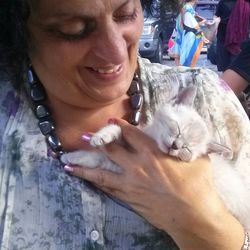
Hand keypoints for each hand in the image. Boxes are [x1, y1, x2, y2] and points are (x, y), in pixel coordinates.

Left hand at [65, 119, 244, 249]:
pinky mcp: (130, 198)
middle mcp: (137, 166)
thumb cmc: (198, 185)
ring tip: (68, 165)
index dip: (120, 126)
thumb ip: (185, 146)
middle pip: (111, 150)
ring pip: (102, 172)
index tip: (111, 121)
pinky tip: (88, 181)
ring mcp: (130, 183)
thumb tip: (186, 138)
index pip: (131, 134)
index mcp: (152, 153)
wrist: (194, 215)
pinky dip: (96, 183)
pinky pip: (108, 188)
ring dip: (85, 167)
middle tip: (84, 136)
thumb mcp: (196, 158)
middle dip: (97, 141)